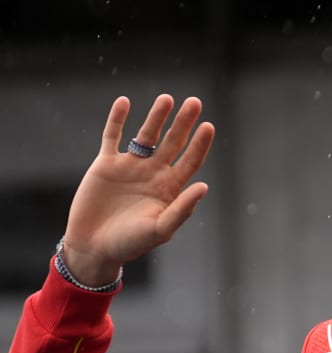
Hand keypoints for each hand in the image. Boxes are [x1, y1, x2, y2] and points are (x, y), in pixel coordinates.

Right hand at [61, 95, 214, 285]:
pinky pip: (112, 136)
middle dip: (183, 123)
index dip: (199, 144)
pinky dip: (117, 119)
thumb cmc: (131, 244)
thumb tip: (204, 186)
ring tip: (167, 99)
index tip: (208, 126)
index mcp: (170, 189)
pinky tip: (124, 102)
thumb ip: (181, 208)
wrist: (94, 246)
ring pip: (146, 135)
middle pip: (172, 142)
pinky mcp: (106, 164)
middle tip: (195, 102)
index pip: (190, 161)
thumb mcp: (160, 229)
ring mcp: (130, 167)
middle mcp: (153, 174)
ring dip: (156, 117)